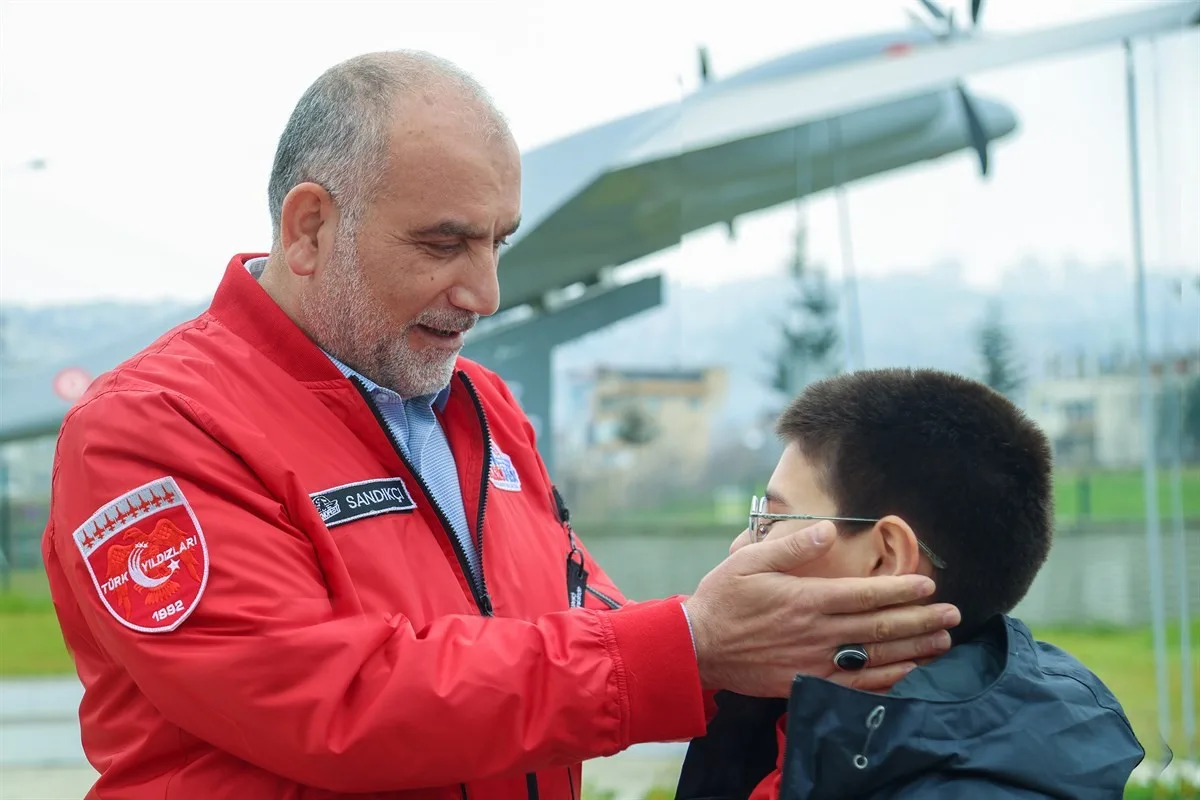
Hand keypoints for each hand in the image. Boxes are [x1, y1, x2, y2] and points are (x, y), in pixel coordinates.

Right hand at [684, 521, 959, 696]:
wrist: (697, 647)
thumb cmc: (723, 598)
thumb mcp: (749, 560)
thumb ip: (791, 546)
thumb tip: (828, 529)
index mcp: (806, 599)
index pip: (865, 593)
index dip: (901, 589)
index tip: (929, 584)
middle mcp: (816, 632)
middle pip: (879, 625)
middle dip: (920, 618)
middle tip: (953, 614)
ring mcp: (814, 662)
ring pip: (875, 656)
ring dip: (913, 648)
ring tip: (943, 641)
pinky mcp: (807, 682)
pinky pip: (856, 685)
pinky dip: (886, 679)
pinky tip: (908, 672)